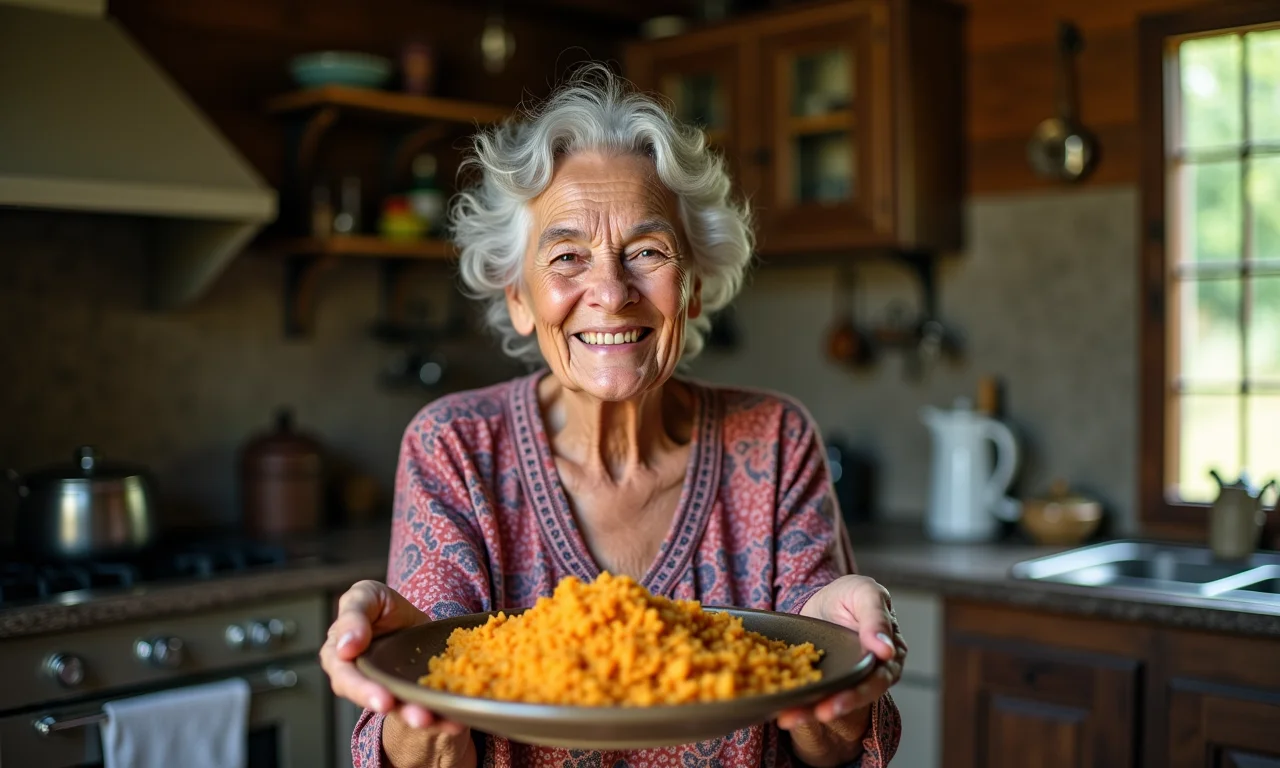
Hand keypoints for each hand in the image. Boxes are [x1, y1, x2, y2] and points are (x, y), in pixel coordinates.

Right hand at [319, 580, 467, 736]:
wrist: (409, 614)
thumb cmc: (379, 606)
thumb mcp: (365, 596)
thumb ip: (353, 616)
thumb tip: (346, 647)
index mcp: (342, 660)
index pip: (346, 679)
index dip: (362, 690)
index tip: (382, 699)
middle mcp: (363, 683)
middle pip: (374, 701)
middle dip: (397, 710)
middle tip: (416, 716)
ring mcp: (391, 692)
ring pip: (402, 710)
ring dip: (418, 717)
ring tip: (432, 718)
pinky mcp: (416, 696)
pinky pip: (428, 709)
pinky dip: (443, 717)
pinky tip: (458, 720)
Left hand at [777, 576, 906, 765]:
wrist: (826, 599)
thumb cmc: (852, 595)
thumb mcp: (866, 593)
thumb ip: (876, 619)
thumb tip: (886, 650)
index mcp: (891, 652)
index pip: (878, 678)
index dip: (859, 692)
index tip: (839, 702)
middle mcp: (873, 672)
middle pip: (856, 695)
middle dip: (836, 706)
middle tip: (818, 713)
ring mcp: (848, 678)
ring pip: (834, 699)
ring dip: (812, 711)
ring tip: (790, 718)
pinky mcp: (826, 681)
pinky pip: (815, 695)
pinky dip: (799, 705)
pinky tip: (782, 712)